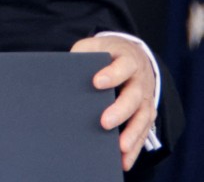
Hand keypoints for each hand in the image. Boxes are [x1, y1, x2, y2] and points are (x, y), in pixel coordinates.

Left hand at [70, 36, 157, 170]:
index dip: (112, 74)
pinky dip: (136, 146)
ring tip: (120, 148)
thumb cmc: (106, 52)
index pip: (123, 66)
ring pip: (142, 117)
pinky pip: (144, 131)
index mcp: (127, 59)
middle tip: (104, 122)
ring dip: (132, 134)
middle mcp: (140, 79)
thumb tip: (61, 72)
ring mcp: (146, 97)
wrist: (132, 53)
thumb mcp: (94, 46)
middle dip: (120, 110)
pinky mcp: (147, 112)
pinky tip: (124, 160)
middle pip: (134, 96)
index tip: (97, 82)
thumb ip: (81, 55)